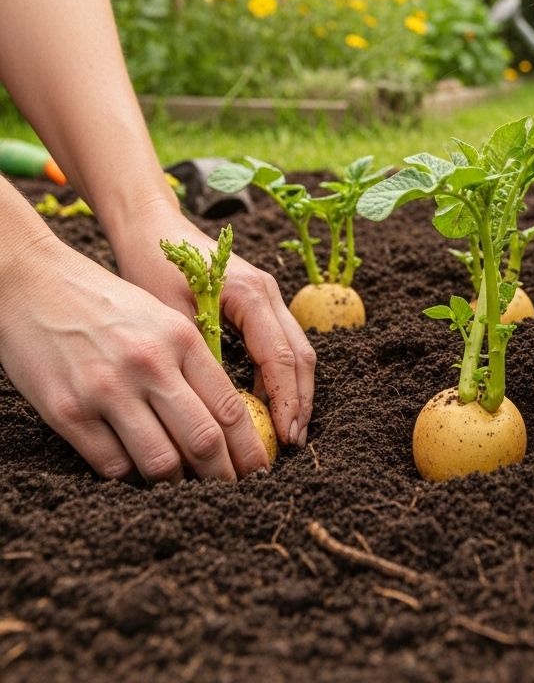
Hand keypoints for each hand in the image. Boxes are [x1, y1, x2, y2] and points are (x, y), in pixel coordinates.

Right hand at [0, 226, 269, 481]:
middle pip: (203, 440)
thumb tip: (227, 418)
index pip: (229, 406)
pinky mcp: (67, 411)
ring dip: (178, 484)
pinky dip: (131, 478)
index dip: (249, 446)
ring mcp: (106, 390)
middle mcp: (149, 365)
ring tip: (185, 488)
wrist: (33, 282)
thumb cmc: (106, 302)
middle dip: (224, 475)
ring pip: (160, 462)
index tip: (259, 467)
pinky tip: (138, 474)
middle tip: (232, 492)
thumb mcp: (162, 317)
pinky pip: (112, 464)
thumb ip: (193, 360)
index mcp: (181, 338)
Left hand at [107, 203, 315, 447]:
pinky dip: (281, 375)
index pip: (280, 356)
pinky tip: (269, 403)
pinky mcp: (260, 302)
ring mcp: (269, 295)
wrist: (152, 229)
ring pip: (296, 350)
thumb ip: (203, 355)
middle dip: (300, 401)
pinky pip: (281, 343)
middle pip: (300, 355)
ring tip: (287, 431)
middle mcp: (269, 293)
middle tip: (292, 442)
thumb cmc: (154, 267)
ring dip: (295, 391)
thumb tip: (222, 410)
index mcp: (251, 293)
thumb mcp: (172, 317)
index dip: (286, 400)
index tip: (284, 436)